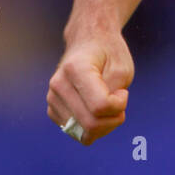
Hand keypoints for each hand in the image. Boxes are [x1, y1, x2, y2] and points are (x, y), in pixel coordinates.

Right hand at [46, 25, 134, 145]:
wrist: (88, 40)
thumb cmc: (109, 53)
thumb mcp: (122, 69)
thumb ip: (113, 98)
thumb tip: (95, 126)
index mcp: (75, 69)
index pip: (100, 107)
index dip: (119, 105)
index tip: (122, 91)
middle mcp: (59, 84)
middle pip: (91, 125)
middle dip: (113, 119)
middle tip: (118, 99)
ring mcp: (52, 98)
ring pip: (83, 134)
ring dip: (103, 124)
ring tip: (107, 102)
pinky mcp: (52, 110)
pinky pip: (77, 133)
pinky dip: (93, 127)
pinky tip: (96, 109)